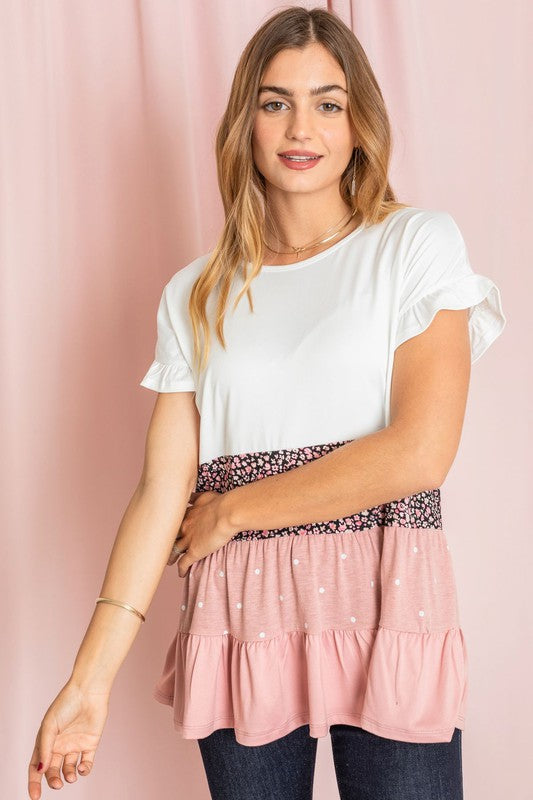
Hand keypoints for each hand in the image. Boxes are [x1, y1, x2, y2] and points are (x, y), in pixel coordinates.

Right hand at [28, 681, 109, 798]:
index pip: (37, 766)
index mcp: (46, 741)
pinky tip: (82, 769)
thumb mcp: (49, 726)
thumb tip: (40, 770)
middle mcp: (60, 745)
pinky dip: (84, 770)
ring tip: (70, 776)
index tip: (35, 796)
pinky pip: (86, 763)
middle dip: (53, 780)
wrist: (88, 691)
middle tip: (57, 785)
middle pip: (53, 770)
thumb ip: (45, 749)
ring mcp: (75, 744)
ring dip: (69, 776)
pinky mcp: (90, 743)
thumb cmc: (66, 704)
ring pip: (69, 769)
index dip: (34, 782)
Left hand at [168, 490, 234, 577]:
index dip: (170, 527)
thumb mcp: (205, 496)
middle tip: (161, 546)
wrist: (227, 512)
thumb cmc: (220, 503)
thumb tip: (189, 493)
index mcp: (187, 514)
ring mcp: (188, 540)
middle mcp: (184, 527)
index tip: (168, 530)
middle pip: (169, 536)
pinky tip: (181, 574)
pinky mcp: (194, 551)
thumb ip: (196, 497)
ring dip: (171, 557)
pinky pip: (184, 563)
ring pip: (174, 551)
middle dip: (165, 542)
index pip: (173, 522)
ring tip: (169, 562)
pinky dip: (181, 569)